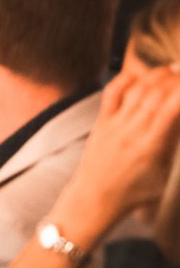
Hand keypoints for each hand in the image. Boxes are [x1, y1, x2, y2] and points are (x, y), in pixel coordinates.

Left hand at [52, 65, 179, 237]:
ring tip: (170, 70)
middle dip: (173, 80)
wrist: (96, 197)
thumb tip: (177, 119)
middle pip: (155, 96)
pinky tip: (140, 74)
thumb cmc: (136, 192)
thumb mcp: (162, 174)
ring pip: (136, 90)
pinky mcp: (102, 120)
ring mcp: (115, 123)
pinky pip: (113, 91)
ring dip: (155, 76)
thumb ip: (172, 146)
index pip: (170, 112)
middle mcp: (132, 132)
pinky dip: (127, 78)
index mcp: (151, 148)